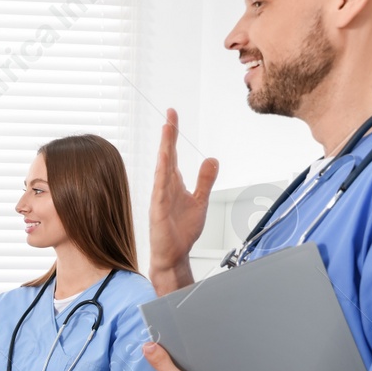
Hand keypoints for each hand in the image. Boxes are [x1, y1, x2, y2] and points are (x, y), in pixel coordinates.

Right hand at [149, 108, 218, 283]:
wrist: (173, 255)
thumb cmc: (181, 232)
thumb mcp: (200, 201)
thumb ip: (205, 180)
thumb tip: (212, 159)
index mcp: (172, 183)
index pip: (173, 154)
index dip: (173, 135)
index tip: (173, 116)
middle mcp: (164, 187)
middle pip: (166, 155)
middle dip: (169, 134)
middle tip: (170, 115)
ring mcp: (160, 197)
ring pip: (162, 167)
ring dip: (165, 148)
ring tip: (167, 130)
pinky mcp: (159, 210)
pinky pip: (161, 188)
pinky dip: (162, 173)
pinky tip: (165, 160)